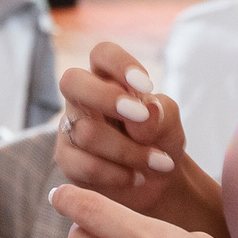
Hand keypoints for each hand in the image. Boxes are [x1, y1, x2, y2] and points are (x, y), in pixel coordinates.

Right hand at [55, 41, 190, 217]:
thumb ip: (160, 115)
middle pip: (72, 81)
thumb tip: (146, 113)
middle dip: (106, 98)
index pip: (102, 54)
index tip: (147, 86)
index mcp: (107, 78)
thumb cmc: (161, 141)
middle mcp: (83, 98)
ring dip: (129, 151)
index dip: (120, 64)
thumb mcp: (169, 123)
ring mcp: (71, 128)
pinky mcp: (67, 159)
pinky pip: (84, 164)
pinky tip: (136, 177)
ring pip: (87, 132)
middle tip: (141, 116)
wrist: (159, 183)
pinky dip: (117, 174)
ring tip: (158, 163)